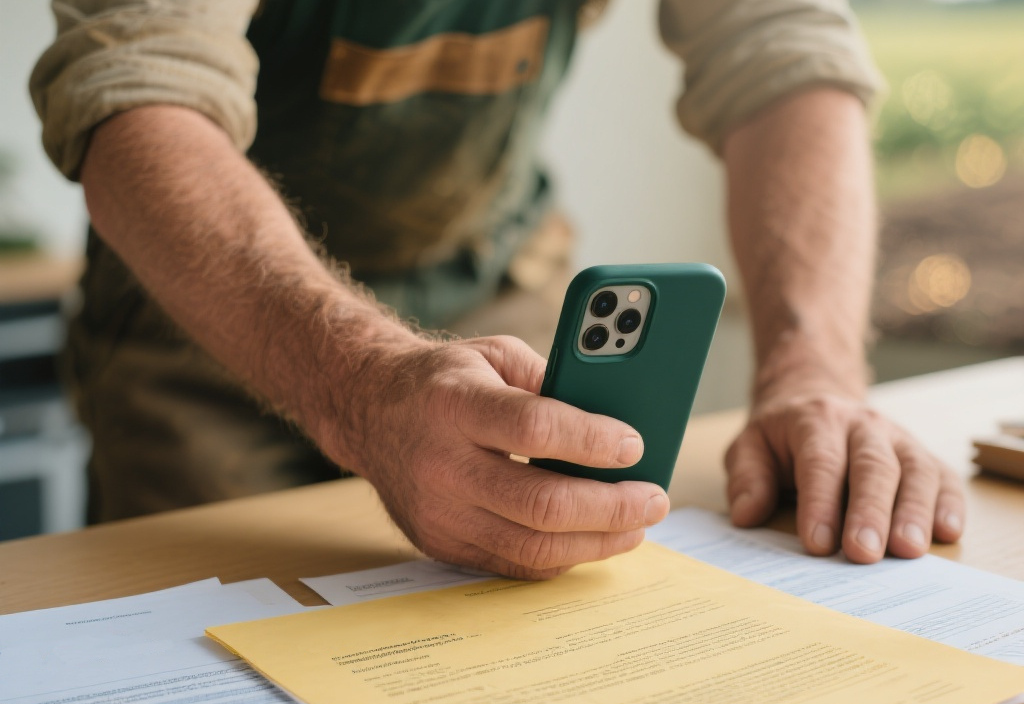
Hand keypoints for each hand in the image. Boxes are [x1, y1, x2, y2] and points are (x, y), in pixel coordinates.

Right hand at [320, 335, 669, 579]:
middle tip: (653, 499)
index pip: (535, 429)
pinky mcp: (438, 542)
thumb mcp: (494, 356)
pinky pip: (511, 563)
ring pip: (531, 547)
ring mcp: (437, 512)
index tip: (635, 446)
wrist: (369, 410)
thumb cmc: (443, 380)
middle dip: (612, 508)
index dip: (593, 441)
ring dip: (596, 542)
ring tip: (634, 526)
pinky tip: (590, 539)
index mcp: (455, 403)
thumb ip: (550, 382)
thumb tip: (617, 418)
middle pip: (540, 504)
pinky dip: (560, 556)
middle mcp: (441, 463)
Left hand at [724, 391, 964, 562]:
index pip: (821, 462)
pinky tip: (947, 532)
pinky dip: (949, 504)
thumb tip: (746, 515)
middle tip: (865, 553)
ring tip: (908, 550)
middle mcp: (863, 426)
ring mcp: (897, 439)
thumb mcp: (749, 447)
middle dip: (870, 512)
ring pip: (915, 470)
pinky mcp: (921, 456)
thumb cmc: (782, 437)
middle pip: (873, 466)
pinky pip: (942, 476)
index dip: (819, 503)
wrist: (815, 399)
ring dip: (914, 512)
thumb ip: (747, 479)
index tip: (817, 544)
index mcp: (816, 421)